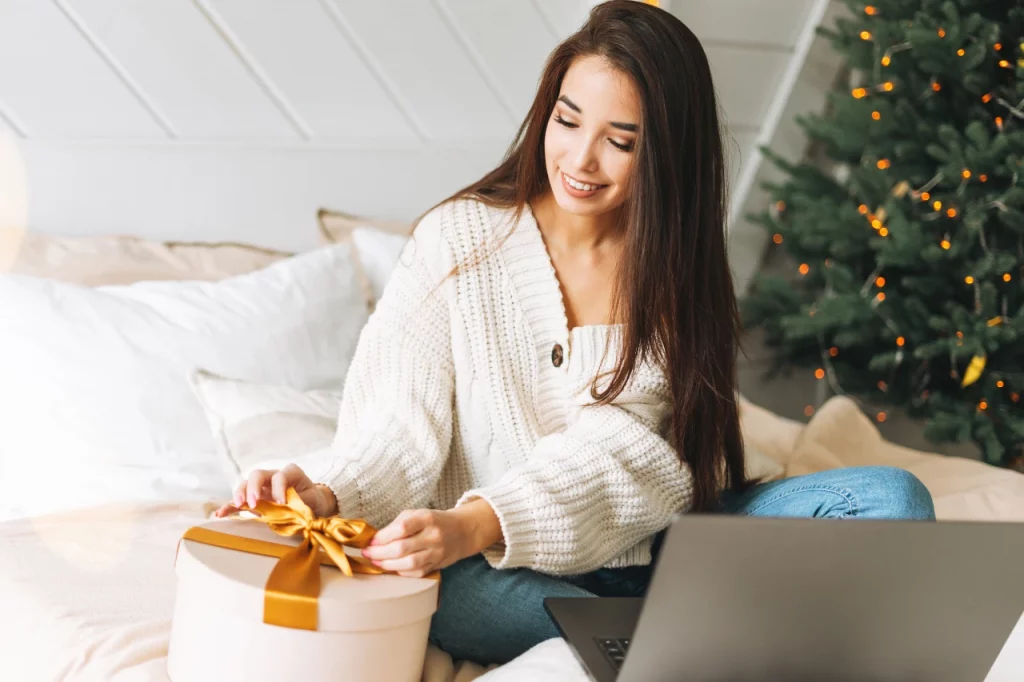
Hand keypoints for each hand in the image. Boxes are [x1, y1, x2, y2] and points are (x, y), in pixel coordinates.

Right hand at [213, 463, 335, 517]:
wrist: (310, 501)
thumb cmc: (311, 499)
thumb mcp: (311, 499)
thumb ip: (301, 502)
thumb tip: (290, 508)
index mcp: (290, 473)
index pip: (280, 476)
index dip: (279, 489)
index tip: (281, 502)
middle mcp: (272, 476)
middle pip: (258, 475)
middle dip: (253, 488)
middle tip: (254, 503)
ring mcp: (261, 486)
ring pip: (245, 483)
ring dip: (240, 494)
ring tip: (238, 505)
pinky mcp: (254, 498)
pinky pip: (239, 500)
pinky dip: (229, 506)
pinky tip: (220, 514)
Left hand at [360, 501, 501, 577]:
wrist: (462, 531)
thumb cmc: (434, 521)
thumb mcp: (418, 514)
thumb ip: (399, 524)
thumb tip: (376, 539)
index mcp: (427, 518)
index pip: (401, 528)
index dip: (383, 536)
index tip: (371, 540)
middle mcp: (433, 535)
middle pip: (402, 548)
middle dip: (380, 553)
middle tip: (367, 553)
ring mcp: (437, 552)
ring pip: (408, 564)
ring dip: (388, 565)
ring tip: (376, 562)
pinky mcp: (437, 565)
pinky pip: (416, 573)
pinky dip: (401, 572)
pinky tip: (392, 567)